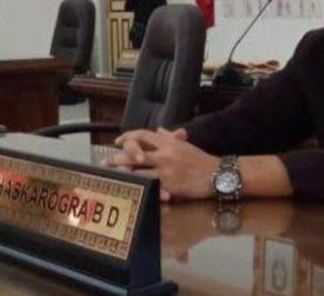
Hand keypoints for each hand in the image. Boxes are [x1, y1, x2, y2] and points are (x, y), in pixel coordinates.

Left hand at [102, 128, 219, 200]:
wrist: (218, 174)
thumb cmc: (202, 160)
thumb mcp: (186, 145)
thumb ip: (170, 138)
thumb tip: (158, 130)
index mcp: (169, 143)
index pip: (144, 135)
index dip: (128, 137)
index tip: (118, 142)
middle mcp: (165, 155)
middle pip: (135, 153)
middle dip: (117, 158)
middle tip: (105, 163)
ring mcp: (166, 171)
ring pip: (137, 172)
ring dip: (123, 175)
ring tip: (112, 178)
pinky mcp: (170, 186)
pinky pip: (149, 188)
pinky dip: (139, 190)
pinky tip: (129, 192)